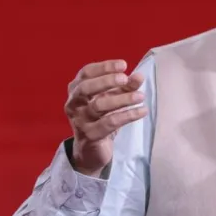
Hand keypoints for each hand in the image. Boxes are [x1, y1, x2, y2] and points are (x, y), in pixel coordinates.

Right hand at [65, 59, 147, 175]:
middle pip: (85, 88)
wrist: (91, 150)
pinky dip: (128, 115)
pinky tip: (142, 111)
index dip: (104, 67)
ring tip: (140, 96)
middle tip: (125, 79)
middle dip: (106, 81)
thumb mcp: (113, 98)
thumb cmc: (101, 118)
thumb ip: (125, 87)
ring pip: (98, 105)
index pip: (86, 73)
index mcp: (76, 90)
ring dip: (121, 99)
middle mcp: (74, 104)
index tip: (123, 65)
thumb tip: (139, 77)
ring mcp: (79, 120)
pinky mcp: (90, 135)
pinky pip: (109, 123)